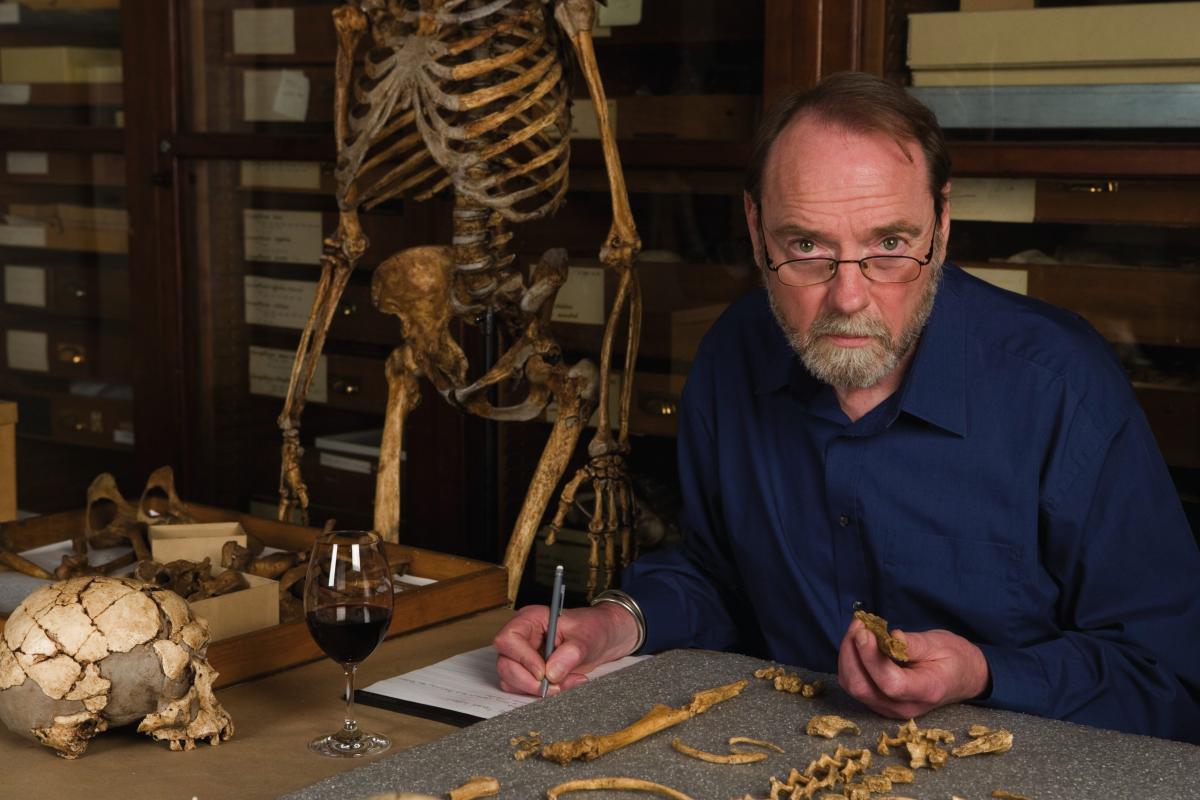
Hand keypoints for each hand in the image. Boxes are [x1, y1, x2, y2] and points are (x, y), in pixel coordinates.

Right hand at [493, 602, 639, 696]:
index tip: (543, 672)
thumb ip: (571, 653)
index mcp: (530, 619)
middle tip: (556, 686)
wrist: (603, 639)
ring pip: (511, 681)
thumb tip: (552, 673)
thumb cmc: (593, 628)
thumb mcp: (587, 637)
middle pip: (505, 664)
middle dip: (529, 681)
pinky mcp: (529, 673)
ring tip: (567, 683)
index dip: (522, 658)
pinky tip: (564, 685)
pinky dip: (541, 694)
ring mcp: (523, 656)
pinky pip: (523, 689)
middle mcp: (522, 638)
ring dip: (536, 690)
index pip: (508, 639)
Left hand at [837, 618, 989, 718]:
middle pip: (862, 687)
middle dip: (851, 652)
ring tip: (858, 629)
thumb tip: (888, 638)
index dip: (871, 657)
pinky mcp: (878, 702)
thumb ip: (912, 644)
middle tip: (859, 625)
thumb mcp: (939, 644)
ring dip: (847, 655)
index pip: (889, 683)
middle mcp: (903, 707)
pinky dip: (850, 662)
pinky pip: (854, 684)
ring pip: (853, 686)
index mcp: (925, 691)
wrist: (962, 677)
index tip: (865, 631)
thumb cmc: (953, 658)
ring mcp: (888, 708)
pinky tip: (857, 643)